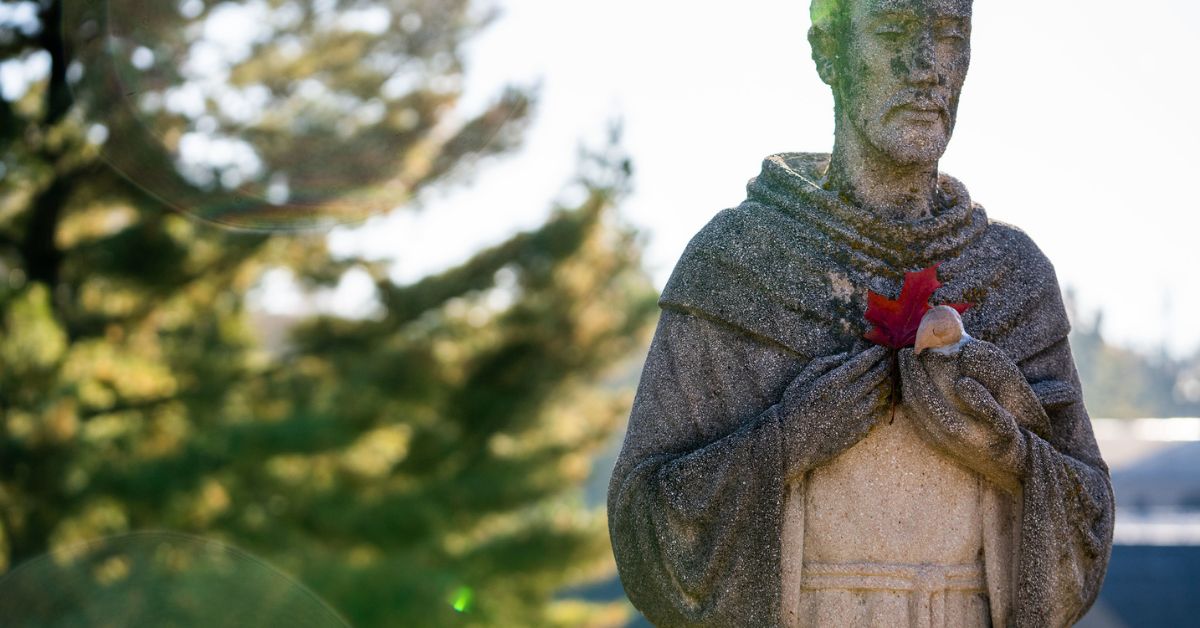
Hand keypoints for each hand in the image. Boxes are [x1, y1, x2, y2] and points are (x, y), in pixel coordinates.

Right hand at [780, 345, 890, 477]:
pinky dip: (882, 403)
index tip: (882, 347)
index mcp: (834, 382)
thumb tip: (846, 355)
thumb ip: (824, 363)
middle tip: (890, 357)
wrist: (791, 443)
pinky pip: (877, 413)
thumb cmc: (793, 408)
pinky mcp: (859, 431)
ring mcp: (856, 415)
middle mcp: (849, 397)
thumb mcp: (802, 380)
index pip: (862, 362)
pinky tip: (883, 398)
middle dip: (886, 364)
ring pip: (881, 394)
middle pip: (876, 376)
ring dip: (888, 382)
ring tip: (890, 375)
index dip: (875, 353)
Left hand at [898, 341, 1037, 489]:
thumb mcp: (1003, 421)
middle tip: (905, 354)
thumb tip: (962, 382)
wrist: (1008, 466)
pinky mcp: (936, 445)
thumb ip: (984, 402)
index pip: (925, 394)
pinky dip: (910, 400)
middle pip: (914, 401)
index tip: (913, 352)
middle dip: (908, 376)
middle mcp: (939, 436)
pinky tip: (914, 387)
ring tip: (907, 367)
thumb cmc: (1007, 439)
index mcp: (953, 428)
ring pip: (911, 410)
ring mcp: (935, 442)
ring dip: (907, 386)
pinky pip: (915, 419)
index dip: (916, 372)